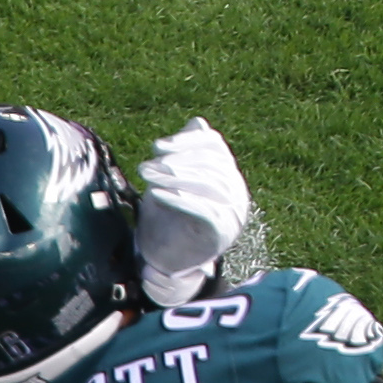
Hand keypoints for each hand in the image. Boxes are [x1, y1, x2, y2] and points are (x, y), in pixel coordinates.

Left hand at [136, 118, 251, 305]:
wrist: (168, 261)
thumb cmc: (169, 216)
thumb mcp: (174, 180)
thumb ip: (186, 153)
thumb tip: (197, 122)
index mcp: (228, 174)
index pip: (214, 146)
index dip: (186, 142)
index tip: (158, 146)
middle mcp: (236, 192)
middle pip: (211, 164)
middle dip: (176, 161)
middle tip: (146, 165)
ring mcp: (233, 213)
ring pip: (208, 184)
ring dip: (174, 177)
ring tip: (147, 177)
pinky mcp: (222, 233)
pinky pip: (204, 209)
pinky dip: (179, 198)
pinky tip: (157, 194)